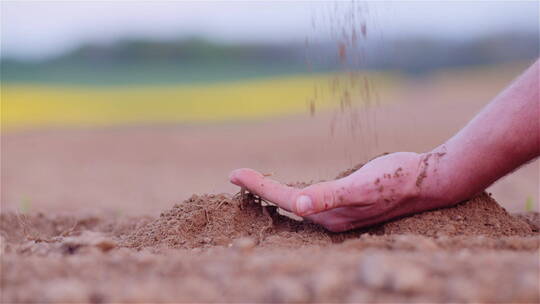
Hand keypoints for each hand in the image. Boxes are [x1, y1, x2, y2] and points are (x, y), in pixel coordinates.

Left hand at [229, 152, 426, 231]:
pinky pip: (314, 201)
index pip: (284, 200)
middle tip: (237, 176)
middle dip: (260, 192)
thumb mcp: (363, 186)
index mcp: (329, 215)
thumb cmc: (397, 179)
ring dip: (275, 193)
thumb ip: (330, 196)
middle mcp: (331, 220)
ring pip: (298, 205)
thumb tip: (300, 205)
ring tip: (256, 183)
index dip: (258, 186)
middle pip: (286, 205)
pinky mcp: (350, 206)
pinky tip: (295, 190)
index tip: (233, 173)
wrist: (430, 181)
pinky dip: (298, 193)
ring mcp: (341, 215)